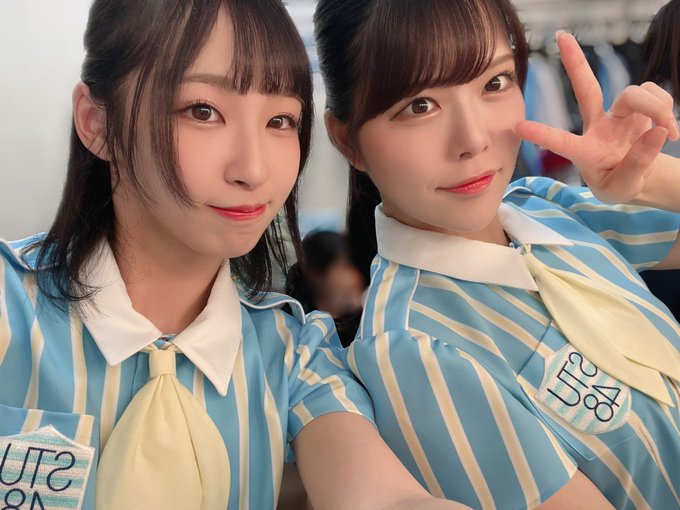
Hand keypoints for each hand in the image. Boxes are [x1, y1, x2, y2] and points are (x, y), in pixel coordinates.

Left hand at [515, 31, 679, 203]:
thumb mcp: (623, 188)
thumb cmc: (620, 185)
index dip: (542, 135)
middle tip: (560, 35)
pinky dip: (666, 108)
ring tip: (668, 132)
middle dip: (575, 62)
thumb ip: (637, 165)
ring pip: (634, 93)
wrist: (638, 177)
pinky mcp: (638, 108)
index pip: (562, 142)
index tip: (518, 126)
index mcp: (584, 152)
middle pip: (586, 89)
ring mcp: (617, 115)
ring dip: (656, 107)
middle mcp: (597, 127)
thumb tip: (656, 132)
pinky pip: (654, 94)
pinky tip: (668, 129)